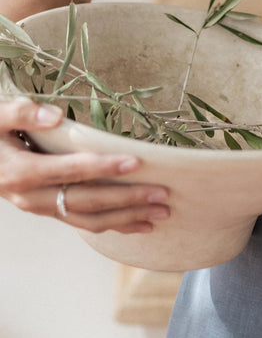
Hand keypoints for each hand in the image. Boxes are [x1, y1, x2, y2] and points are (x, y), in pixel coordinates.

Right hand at [0, 97, 169, 233]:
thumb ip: (23, 113)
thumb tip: (56, 115)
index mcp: (22, 173)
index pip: (71, 171)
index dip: (103, 167)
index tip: (136, 162)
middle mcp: (32, 197)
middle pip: (86, 202)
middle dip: (127, 199)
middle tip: (162, 194)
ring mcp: (40, 207)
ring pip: (87, 219)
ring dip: (126, 217)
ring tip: (161, 213)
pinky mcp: (48, 209)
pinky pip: (82, 222)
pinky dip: (112, 224)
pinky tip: (138, 223)